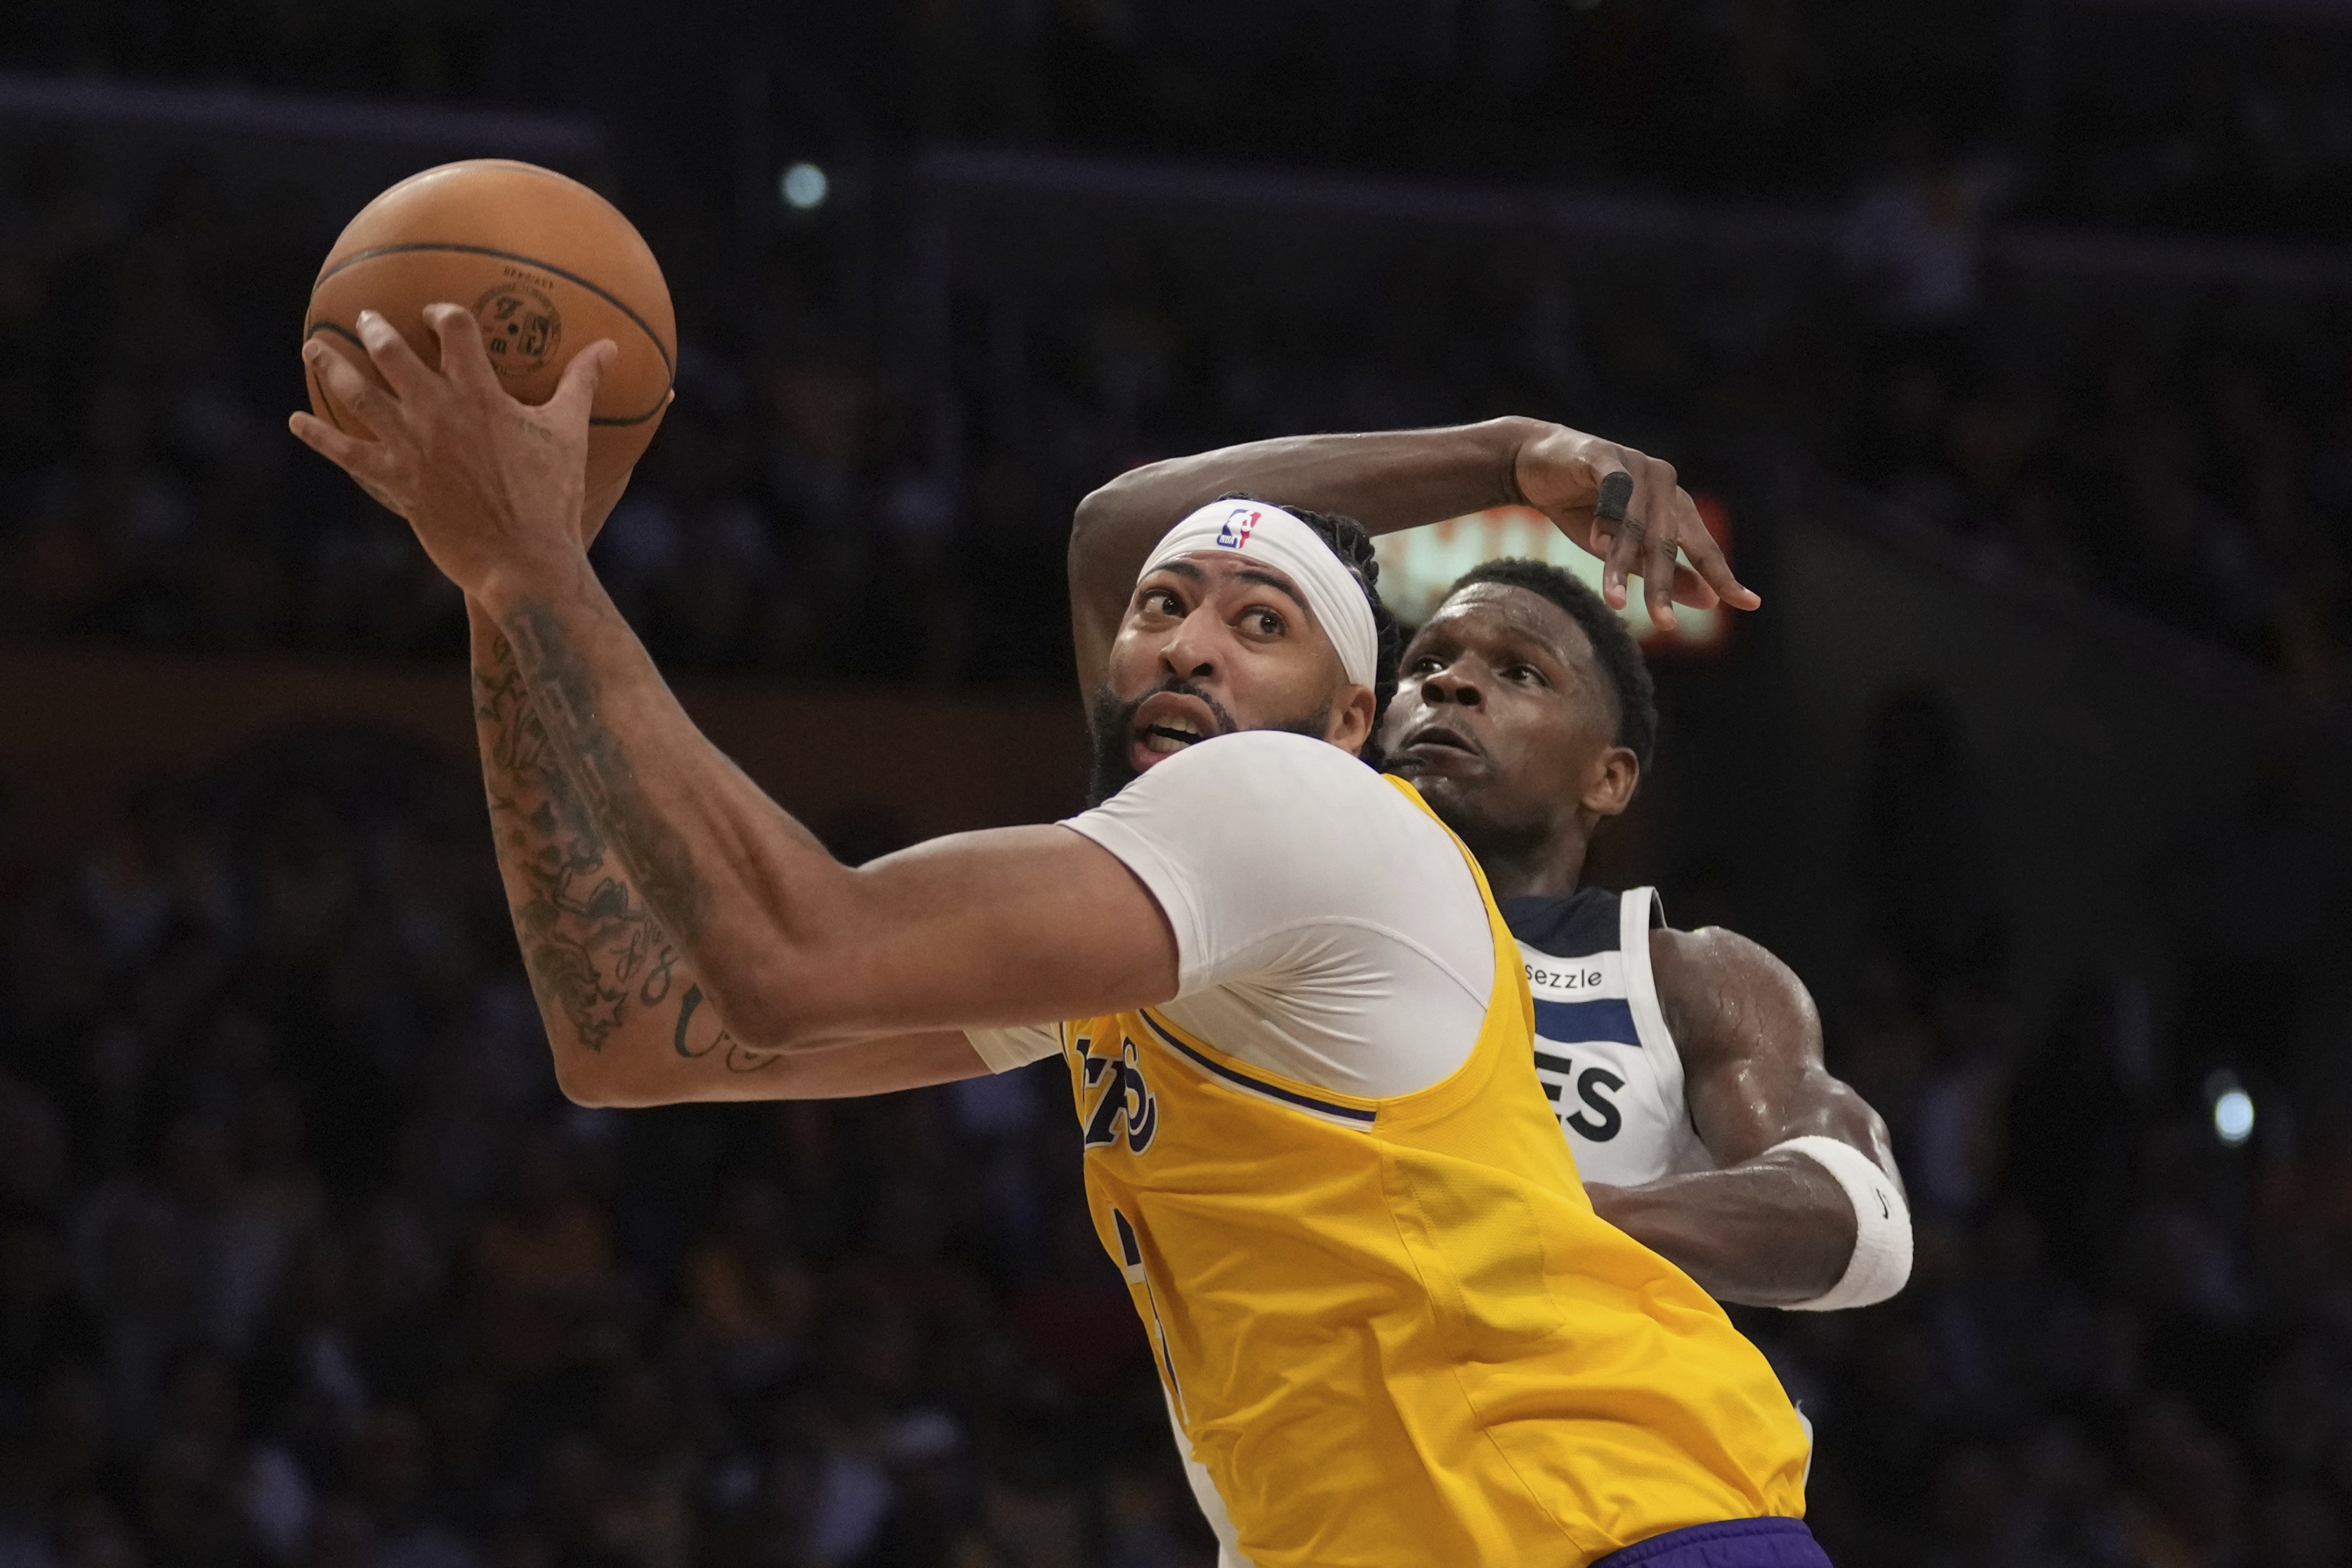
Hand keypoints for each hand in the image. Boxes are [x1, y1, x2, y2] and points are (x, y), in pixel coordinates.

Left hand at [290, 305, 614, 602]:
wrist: (523, 560)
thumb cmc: (553, 498)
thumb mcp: (571, 434)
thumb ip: (583, 383)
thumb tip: (611, 345)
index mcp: (481, 395)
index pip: (455, 330)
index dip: (442, 313)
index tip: (435, 312)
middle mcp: (437, 412)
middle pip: (392, 353)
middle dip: (374, 328)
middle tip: (365, 318)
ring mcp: (411, 447)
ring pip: (358, 394)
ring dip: (332, 365)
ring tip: (314, 348)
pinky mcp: (396, 481)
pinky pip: (346, 453)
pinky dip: (318, 436)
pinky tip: (297, 422)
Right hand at [1512, 424, 1760, 629]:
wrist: (1534, 465)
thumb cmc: (1582, 509)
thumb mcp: (1625, 550)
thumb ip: (1664, 572)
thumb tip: (1711, 601)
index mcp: (1675, 505)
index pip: (1703, 546)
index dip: (1723, 576)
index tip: (1749, 604)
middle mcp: (1662, 483)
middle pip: (1669, 540)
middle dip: (1663, 584)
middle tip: (1664, 624)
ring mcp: (1634, 465)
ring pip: (1636, 521)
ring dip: (1623, 562)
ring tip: (1616, 600)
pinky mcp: (1601, 455)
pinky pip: (1611, 488)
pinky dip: (1607, 516)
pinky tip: (1599, 543)